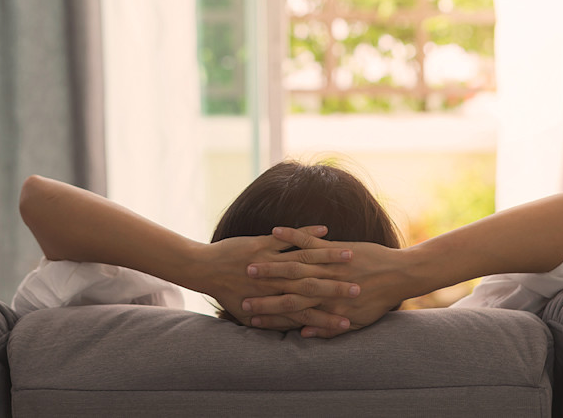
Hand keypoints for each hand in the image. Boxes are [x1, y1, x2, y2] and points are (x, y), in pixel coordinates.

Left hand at [194, 226, 359, 331]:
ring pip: (305, 260)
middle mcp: (275, 283)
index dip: (330, 317)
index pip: (308, 313)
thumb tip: (301, 334)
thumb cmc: (226, 292)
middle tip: (359, 290)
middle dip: (337, 288)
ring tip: (351, 257)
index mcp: (274, 301)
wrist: (203, 270)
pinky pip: (288, 237)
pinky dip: (307, 232)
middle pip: (312, 287)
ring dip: (329, 258)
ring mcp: (270, 261)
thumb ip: (277, 323)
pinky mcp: (263, 244)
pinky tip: (326, 228)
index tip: (351, 320)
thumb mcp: (250, 314)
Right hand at [242, 226, 414, 337]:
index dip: (267, 315)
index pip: (291, 313)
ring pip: (294, 266)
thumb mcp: (358, 320)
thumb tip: (307, 335)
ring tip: (248, 265)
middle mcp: (325, 287)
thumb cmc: (380, 300)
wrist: (401, 276)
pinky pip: (310, 241)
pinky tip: (275, 229)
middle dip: (262, 293)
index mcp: (327, 307)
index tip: (247, 315)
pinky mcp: (336, 249)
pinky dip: (293, 235)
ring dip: (270, 265)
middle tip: (240, 293)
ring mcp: (330, 266)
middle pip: (287, 291)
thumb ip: (330, 329)